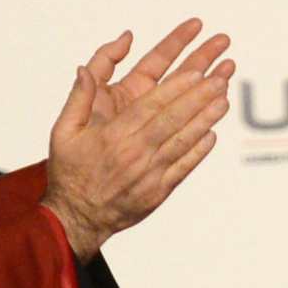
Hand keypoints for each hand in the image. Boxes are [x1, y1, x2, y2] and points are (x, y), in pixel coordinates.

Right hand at [42, 20, 232, 258]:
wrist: (77, 218)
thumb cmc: (70, 171)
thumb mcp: (63, 131)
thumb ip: (78, 97)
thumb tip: (84, 69)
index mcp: (114, 136)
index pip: (151, 106)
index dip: (176, 88)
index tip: (196, 72)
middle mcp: (135, 154)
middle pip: (173, 120)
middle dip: (199, 98)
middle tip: (220, 79)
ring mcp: (150, 174)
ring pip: (183, 142)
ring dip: (206, 120)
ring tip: (224, 100)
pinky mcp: (159, 191)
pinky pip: (184, 167)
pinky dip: (199, 150)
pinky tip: (212, 134)